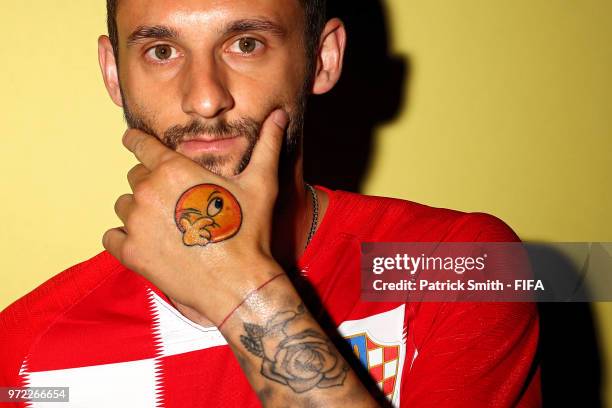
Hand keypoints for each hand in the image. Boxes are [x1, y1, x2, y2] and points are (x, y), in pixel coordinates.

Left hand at [103, 109, 288, 325]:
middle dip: (151, 183)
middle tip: (176, 201)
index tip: (134, 141)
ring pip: (125, 206)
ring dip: (139, 211)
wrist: (238, 284)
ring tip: (166, 225)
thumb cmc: (249, 231)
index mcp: (173, 169)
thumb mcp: (261, 184)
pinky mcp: (130, 252)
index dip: (137, 140)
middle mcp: (147, 191)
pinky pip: (112, 237)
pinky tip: (149, 244)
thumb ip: (267, 145)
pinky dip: (125, 238)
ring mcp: (135, 223)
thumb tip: (280, 114)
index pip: (139, 143)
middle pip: (135, 176)